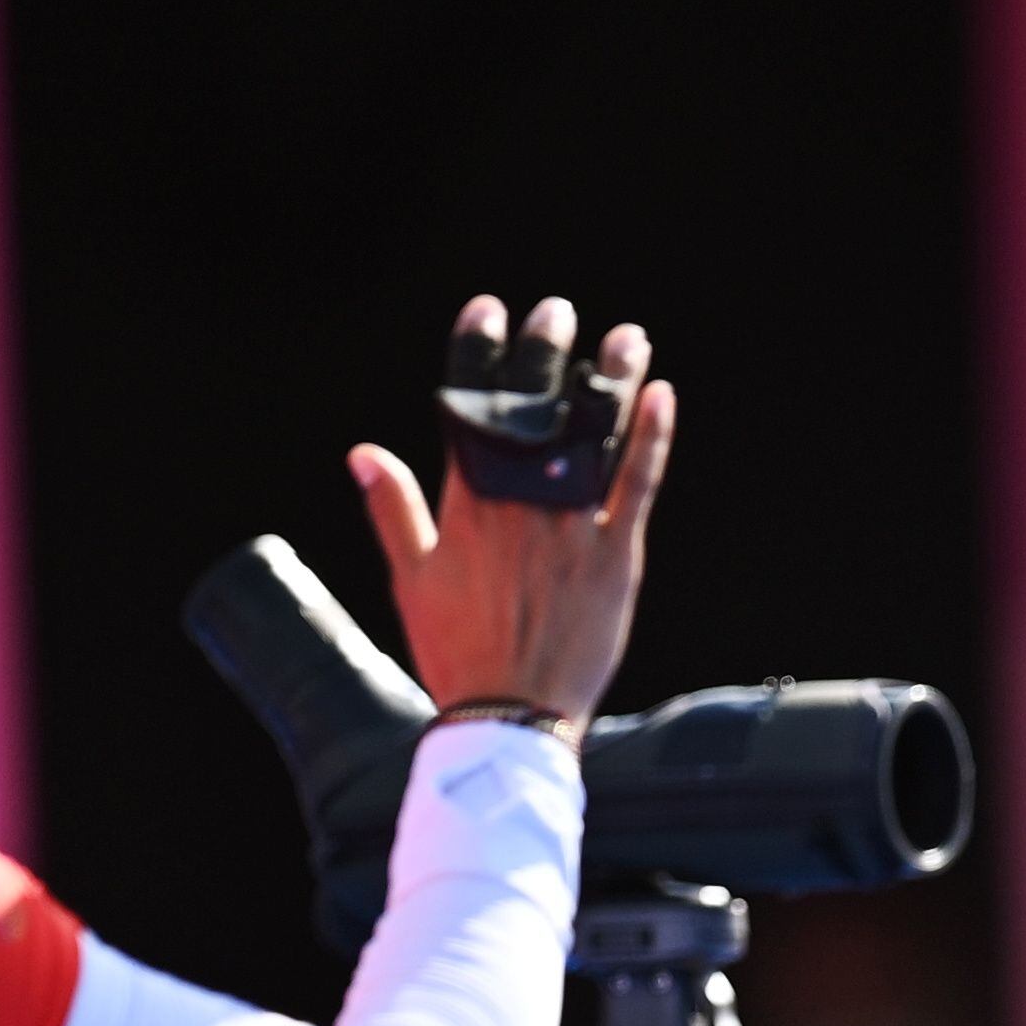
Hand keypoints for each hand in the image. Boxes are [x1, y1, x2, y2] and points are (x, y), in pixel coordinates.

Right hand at [351, 294, 679, 730]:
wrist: (511, 715)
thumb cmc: (456, 650)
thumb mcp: (410, 578)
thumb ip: (392, 509)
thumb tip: (363, 453)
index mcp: (466, 500)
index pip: (471, 404)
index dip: (480, 349)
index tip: (489, 309)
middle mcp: (520, 501)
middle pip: (536, 404)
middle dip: (548, 348)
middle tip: (558, 310)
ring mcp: (571, 525)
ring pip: (596, 432)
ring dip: (613, 378)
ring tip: (628, 338)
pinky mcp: (617, 554)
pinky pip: (638, 482)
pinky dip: (653, 437)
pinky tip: (662, 396)